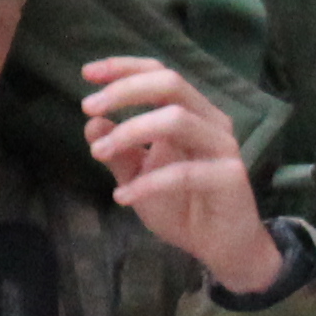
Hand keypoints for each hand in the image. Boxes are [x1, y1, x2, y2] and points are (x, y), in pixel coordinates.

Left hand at [81, 57, 286, 293]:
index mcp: (190, 112)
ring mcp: (223, 147)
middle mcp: (210, 121)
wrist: (219, 247)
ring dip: (130, 132)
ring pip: (177, 120)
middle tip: (88, 107)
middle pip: (170, 84)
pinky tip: (122, 197)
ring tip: (98, 152)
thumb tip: (93, 123)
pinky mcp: (229, 177)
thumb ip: (118, 151)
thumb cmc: (181, 205)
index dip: (125, 68)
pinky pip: (184, 172)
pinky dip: (148, 183)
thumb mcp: (138, 176)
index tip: (86, 73)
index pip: (160, 74)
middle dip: (125, 90)